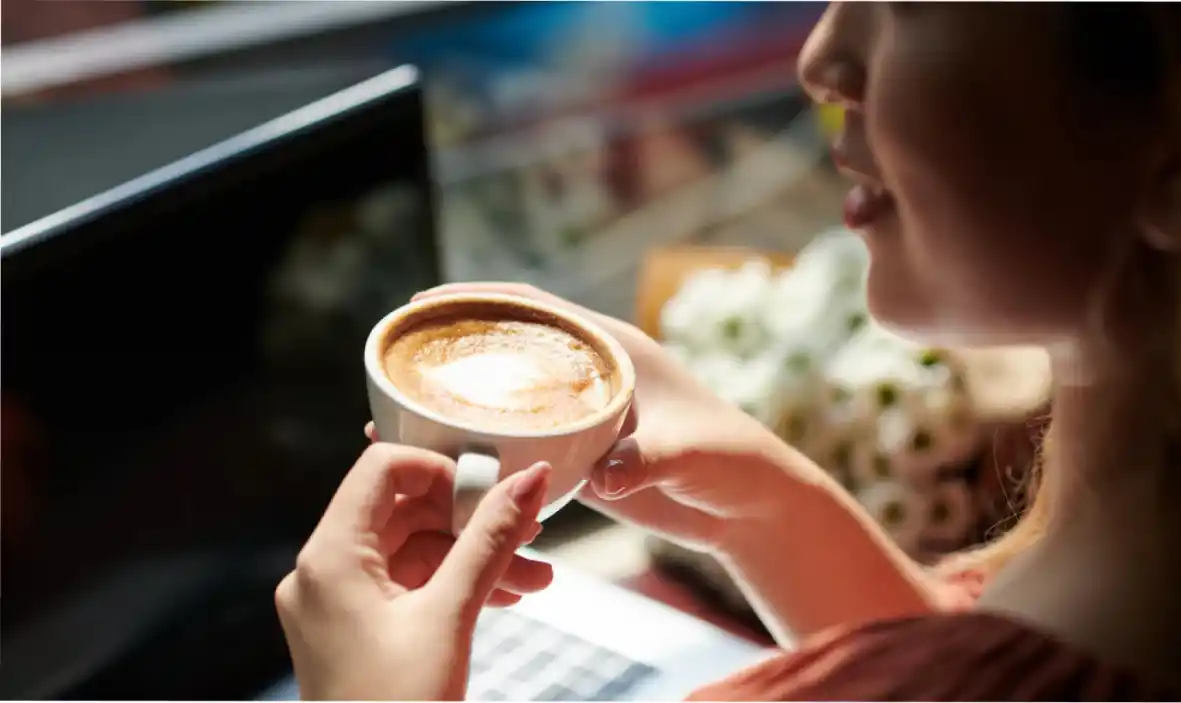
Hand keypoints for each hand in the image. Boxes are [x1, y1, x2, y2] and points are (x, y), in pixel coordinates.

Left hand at [275, 443, 552, 699]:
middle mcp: (322, 574)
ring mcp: (335, 605)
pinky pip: (407, 586)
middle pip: (402, 510)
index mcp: (329, 559)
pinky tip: (504, 596)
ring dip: (473, 557)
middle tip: (527, 531)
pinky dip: (454, 585)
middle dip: (471, 520)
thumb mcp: (451, 616)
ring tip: (532, 577)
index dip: (442, 470)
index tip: (491, 489)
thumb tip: (530, 481)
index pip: (383, 469)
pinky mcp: (353, 632)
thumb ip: (491, 540)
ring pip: (412, 552)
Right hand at [410, 283, 811, 554]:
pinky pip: (517, 442)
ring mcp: (579, 415)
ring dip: (454, 403)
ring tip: (393, 416)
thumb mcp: (690, 452)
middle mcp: (589, 374)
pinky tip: (439, 464)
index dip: (477, 299)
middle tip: (390, 361)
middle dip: (449, 349)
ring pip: (503, 397)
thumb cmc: (731, 461)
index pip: (534, 307)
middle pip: (505, 348)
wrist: (748, 505)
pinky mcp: (577, 455)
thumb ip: (649, 458)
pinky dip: (478, 447)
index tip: (423, 302)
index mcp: (613, 348)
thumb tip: (605, 474)